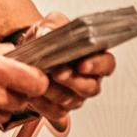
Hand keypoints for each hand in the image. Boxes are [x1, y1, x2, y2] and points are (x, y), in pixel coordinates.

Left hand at [11, 12, 116, 128]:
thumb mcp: (50, 24)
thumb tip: (47, 33)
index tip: (83, 64)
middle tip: (58, 73)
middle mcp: (89, 79)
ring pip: (71, 100)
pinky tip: (33, 93)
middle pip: (90, 87)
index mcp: (94, 56)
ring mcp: (76, 96)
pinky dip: (43, 103)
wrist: (30, 52)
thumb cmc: (48, 37)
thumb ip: (51, 25)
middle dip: (73, 81)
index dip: (97, 66)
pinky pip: (55, 111)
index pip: (107, 64)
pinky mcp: (60, 109)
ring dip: (55, 91)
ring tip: (41, 80)